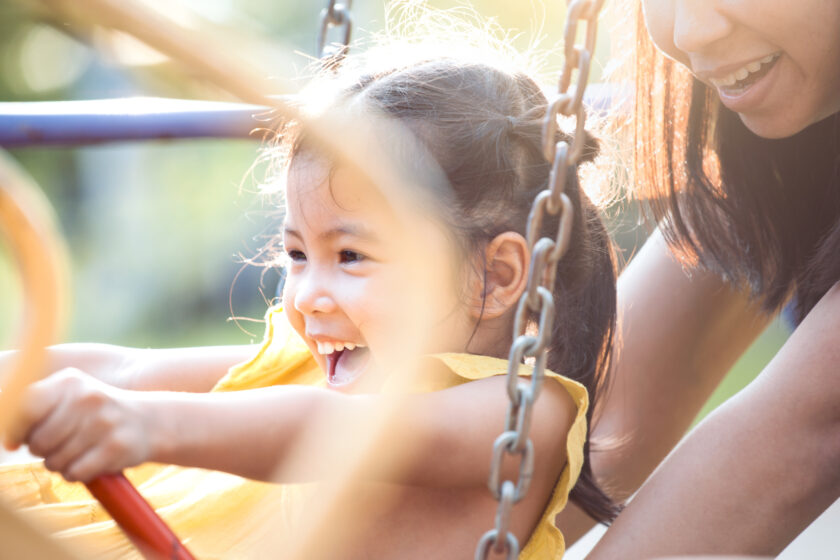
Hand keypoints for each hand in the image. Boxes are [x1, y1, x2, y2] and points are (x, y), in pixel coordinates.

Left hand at [3, 368, 156, 481]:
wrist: (150, 421)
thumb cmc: (97, 414)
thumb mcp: (70, 397)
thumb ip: (37, 409)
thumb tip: (8, 437)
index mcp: (70, 382)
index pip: (26, 406)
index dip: (14, 429)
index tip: (16, 440)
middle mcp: (88, 398)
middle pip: (38, 441)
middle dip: (41, 450)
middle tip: (57, 445)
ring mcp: (104, 422)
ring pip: (55, 460)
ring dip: (60, 464)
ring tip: (76, 452)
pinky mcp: (117, 446)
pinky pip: (76, 472)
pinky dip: (76, 474)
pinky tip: (88, 462)